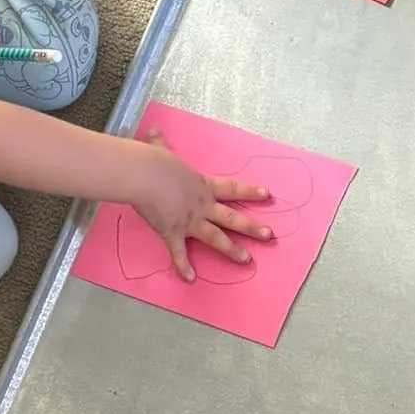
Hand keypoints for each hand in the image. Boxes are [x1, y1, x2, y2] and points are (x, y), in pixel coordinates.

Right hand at [126, 130, 273, 280]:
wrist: (145, 175)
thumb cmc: (154, 161)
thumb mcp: (161, 151)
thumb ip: (159, 144)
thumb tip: (154, 133)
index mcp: (201, 185)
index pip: (231, 188)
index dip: (249, 191)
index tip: (266, 194)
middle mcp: (201, 205)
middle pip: (232, 218)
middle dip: (252, 227)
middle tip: (269, 235)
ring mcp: (189, 220)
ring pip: (216, 238)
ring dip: (232, 250)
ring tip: (246, 260)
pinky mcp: (173, 232)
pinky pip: (179, 253)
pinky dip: (183, 267)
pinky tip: (190, 279)